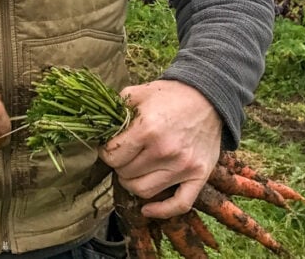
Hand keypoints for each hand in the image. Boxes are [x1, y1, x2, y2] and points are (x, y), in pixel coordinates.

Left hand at [98, 80, 221, 218]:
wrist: (208, 97)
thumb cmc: (169, 96)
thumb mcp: (137, 93)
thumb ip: (115, 109)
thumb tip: (96, 125)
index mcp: (147, 129)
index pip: (113, 156)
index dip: (105, 152)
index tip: (108, 148)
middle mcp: (165, 151)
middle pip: (126, 174)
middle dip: (118, 166)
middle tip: (122, 157)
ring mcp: (183, 166)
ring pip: (144, 191)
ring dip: (132, 183)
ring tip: (132, 171)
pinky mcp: (199, 176)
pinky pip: (179, 204)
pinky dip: (161, 211)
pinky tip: (147, 209)